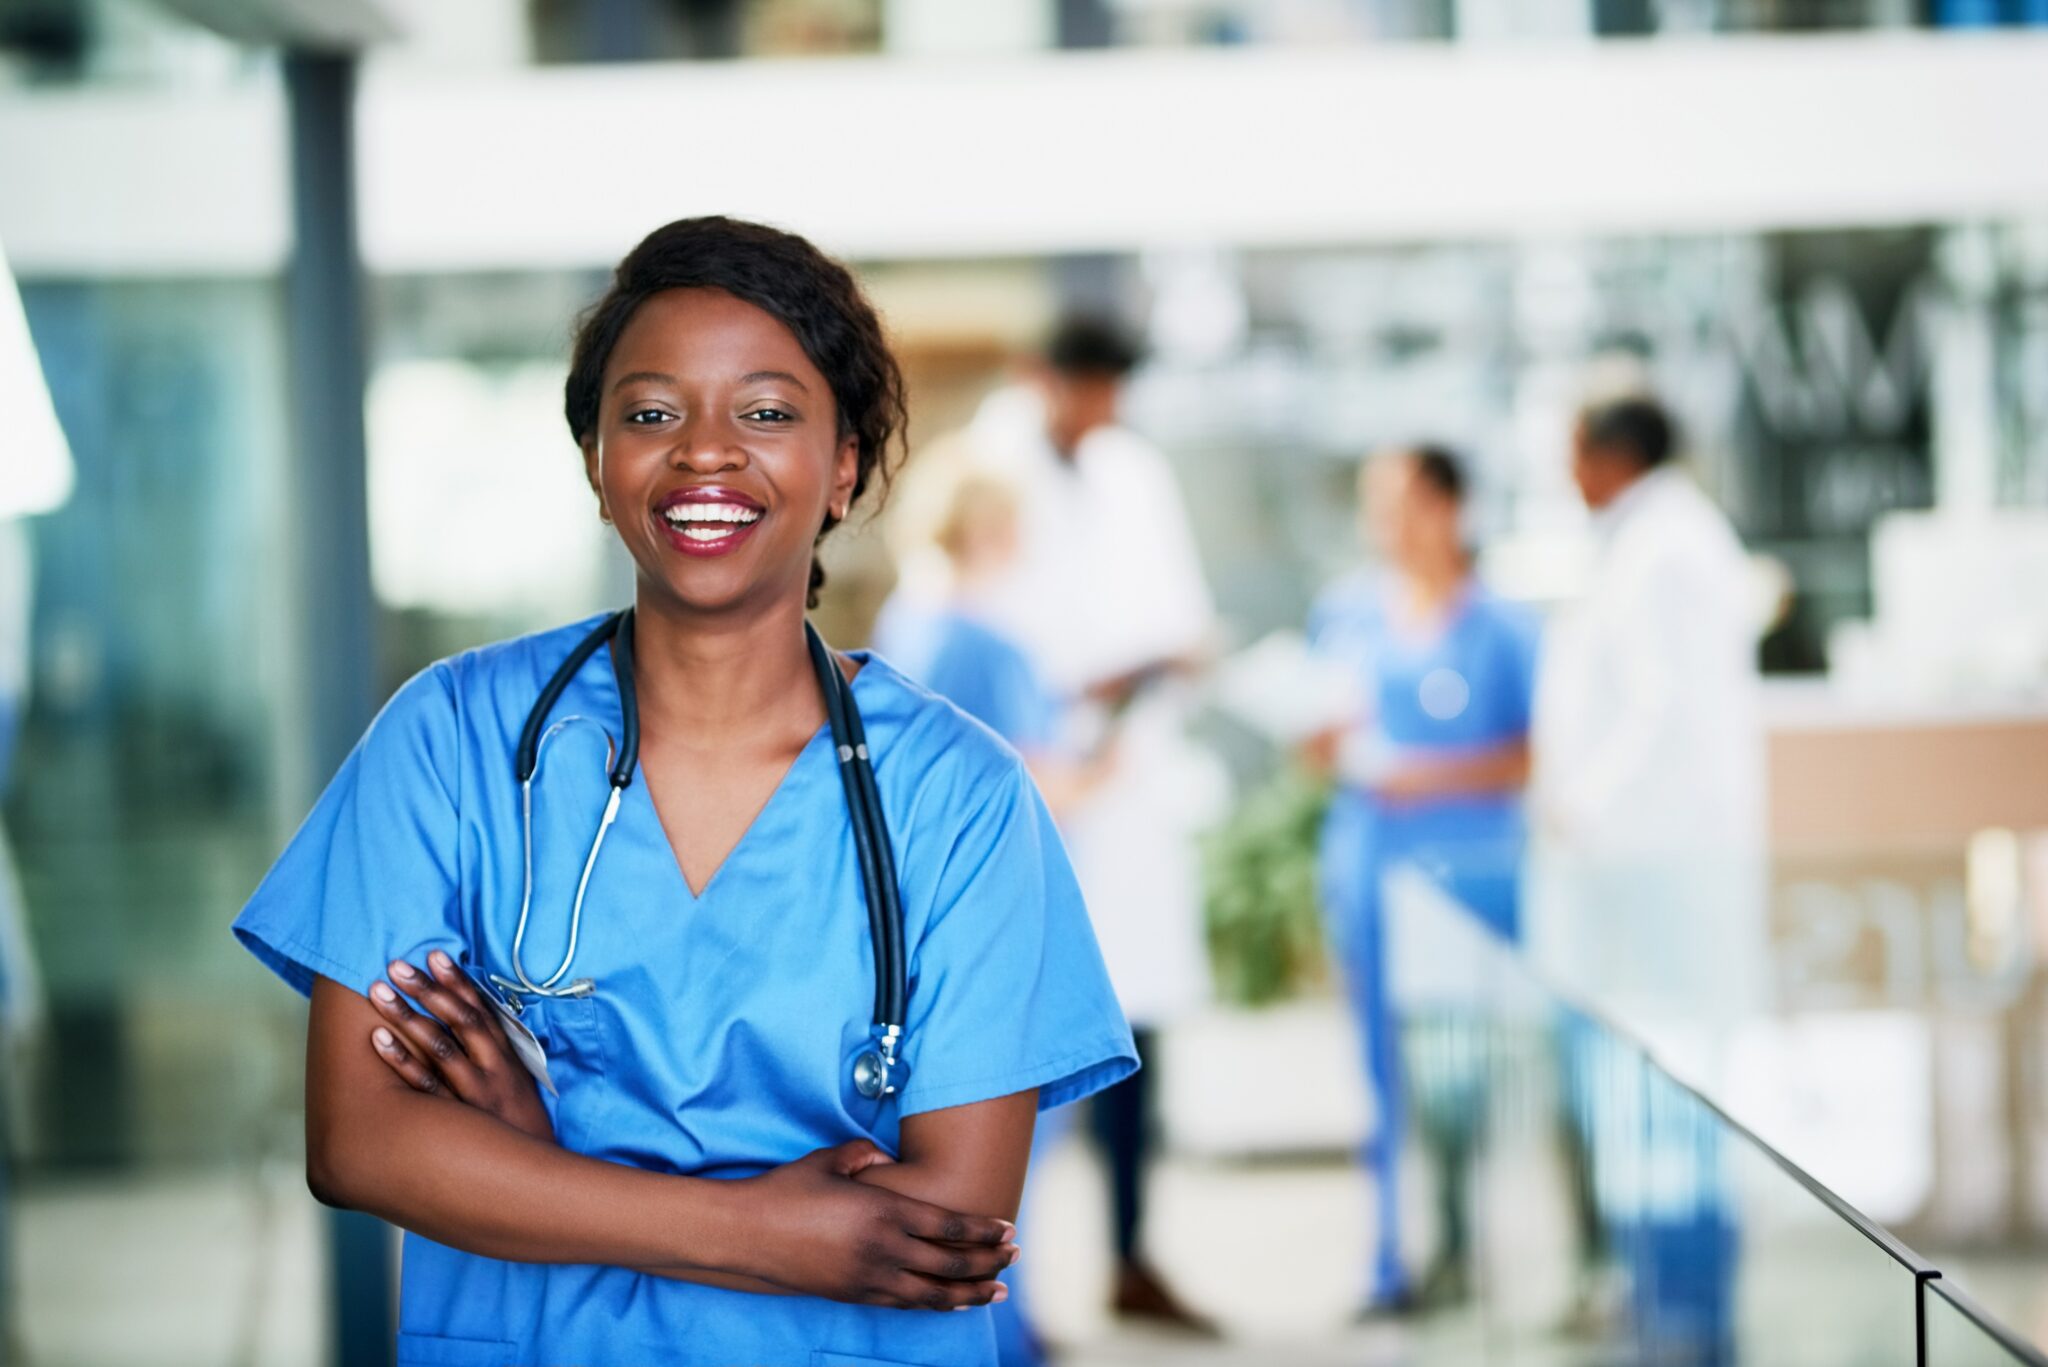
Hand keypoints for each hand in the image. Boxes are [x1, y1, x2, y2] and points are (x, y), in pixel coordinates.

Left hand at [367, 952, 555, 1142]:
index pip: (481, 1009)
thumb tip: (466, 1022)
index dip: (458, 981)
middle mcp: (492, 1068)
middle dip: (427, 990)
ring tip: (380, 991)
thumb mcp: (516, 1084)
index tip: (435, 955)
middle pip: (459, 1020)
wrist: (536, 1174)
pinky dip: (402, 1060)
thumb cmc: (518, 1126)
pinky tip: (379, 1039)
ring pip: (439, 1046)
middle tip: (397, 965)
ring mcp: (474, 1092)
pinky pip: (425, 1086)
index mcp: (507, 1056)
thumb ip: (493, 1055)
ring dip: (408, 1015)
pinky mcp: (456, 1119)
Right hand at [729, 1140, 1018, 1309]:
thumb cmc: (788, 1190)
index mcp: (882, 1211)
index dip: (982, 1230)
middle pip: (950, 1263)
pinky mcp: (854, 1295)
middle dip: (987, 1261)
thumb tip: (887, 1163)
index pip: (948, 1225)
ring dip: (970, 1292)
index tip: (1008, 1230)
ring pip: (933, 1293)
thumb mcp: (830, 1159)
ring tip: (996, 1291)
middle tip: (1014, 1257)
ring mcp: (869, 1278)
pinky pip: (906, 1304)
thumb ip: (866, 1155)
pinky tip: (953, 1303)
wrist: (747, 1234)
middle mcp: (882, 1249)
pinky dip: (936, 1305)